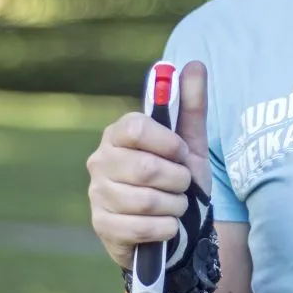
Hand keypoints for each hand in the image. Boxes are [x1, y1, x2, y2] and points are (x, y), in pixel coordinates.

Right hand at [85, 60, 211, 272]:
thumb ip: (191, 105)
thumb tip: (195, 64)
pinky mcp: (101, 226)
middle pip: (145, 168)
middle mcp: (100, 160)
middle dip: (177, 180)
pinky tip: (167, 226)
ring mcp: (97, 194)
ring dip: (175, 206)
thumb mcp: (190, 143)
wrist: (175, 227)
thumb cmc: (177, 179)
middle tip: (183, 184)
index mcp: (118, 133)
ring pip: (146, 201)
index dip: (167, 143)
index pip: (136, 127)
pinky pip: (142, 227)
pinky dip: (166, 228)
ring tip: (176, 205)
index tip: (181, 153)